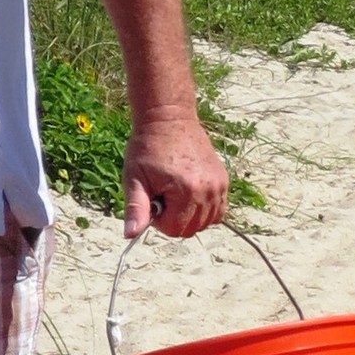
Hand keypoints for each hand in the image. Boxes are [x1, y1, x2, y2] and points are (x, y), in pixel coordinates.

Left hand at [122, 112, 228, 239]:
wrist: (168, 119)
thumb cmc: (146, 148)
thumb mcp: (134, 179)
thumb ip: (136, 209)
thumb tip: (130, 235)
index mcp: (186, 191)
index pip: (175, 229)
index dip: (159, 220)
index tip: (153, 199)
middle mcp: (208, 190)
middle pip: (192, 229)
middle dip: (174, 219)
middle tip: (163, 194)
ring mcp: (219, 185)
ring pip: (207, 222)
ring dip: (189, 215)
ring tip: (175, 192)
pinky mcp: (224, 180)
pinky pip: (218, 210)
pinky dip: (204, 209)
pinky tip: (188, 193)